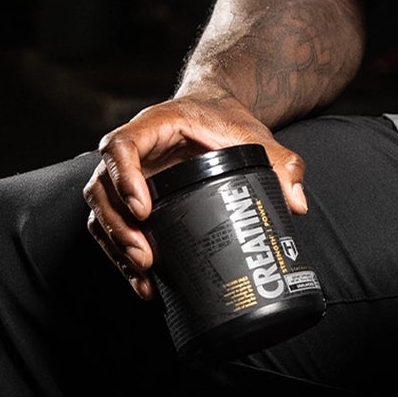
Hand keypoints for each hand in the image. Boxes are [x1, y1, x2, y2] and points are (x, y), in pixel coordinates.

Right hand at [82, 94, 307, 299]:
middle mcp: (130, 151)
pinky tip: (145, 283)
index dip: (124, 177)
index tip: (143, 209)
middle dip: (118, 227)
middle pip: (100, 187)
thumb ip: (280, 162)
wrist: (214, 113)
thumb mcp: (253, 135)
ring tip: (144, 275)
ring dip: (115, 247)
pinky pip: (111, 228)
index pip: (120, 147)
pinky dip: (120, 256)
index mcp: (152, 125)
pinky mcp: (128, 200)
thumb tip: (297, 204)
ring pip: (100, 213)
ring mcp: (124, 177)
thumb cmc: (226, 120)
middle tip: (145, 257)